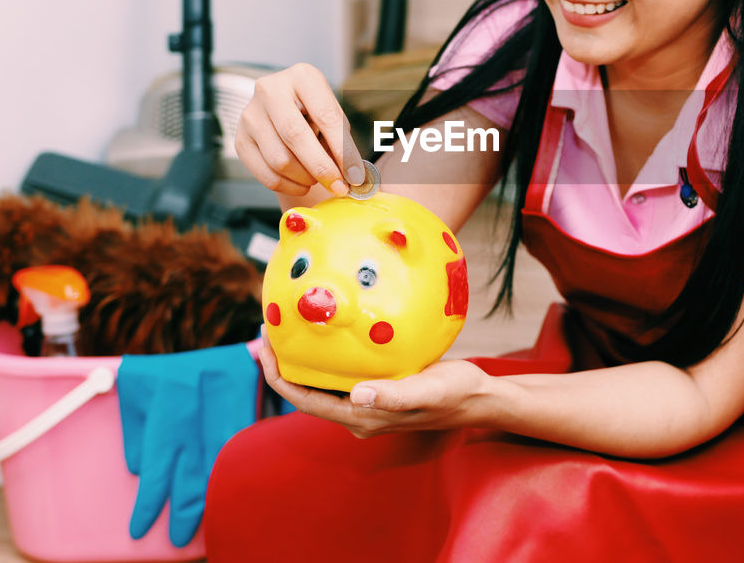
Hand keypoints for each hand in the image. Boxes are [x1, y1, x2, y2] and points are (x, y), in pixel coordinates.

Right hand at [235, 63, 365, 197]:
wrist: (283, 108)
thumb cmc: (314, 112)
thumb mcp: (332, 116)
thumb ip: (342, 142)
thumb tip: (353, 177)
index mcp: (302, 77)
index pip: (325, 116)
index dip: (343, 150)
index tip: (356, 175)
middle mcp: (270, 90)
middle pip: (296, 137)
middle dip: (321, 168)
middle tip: (339, 187)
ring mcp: (250, 115)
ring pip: (279, 159)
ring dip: (305, 178)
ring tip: (318, 179)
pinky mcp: (240, 139)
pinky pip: (265, 173)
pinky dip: (288, 186)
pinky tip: (302, 184)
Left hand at [259, 331, 493, 437]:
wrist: (478, 397)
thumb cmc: (455, 393)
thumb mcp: (427, 389)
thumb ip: (393, 395)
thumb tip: (357, 395)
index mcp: (362, 417)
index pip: (306, 400)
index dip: (280, 377)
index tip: (265, 348)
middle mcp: (359, 413)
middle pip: (308, 391)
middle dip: (285, 364)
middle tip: (271, 328)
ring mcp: (367, 403)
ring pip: (323, 383)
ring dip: (304, 359)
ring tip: (290, 327)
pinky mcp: (377, 391)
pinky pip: (342, 374)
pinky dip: (327, 355)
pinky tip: (330, 331)